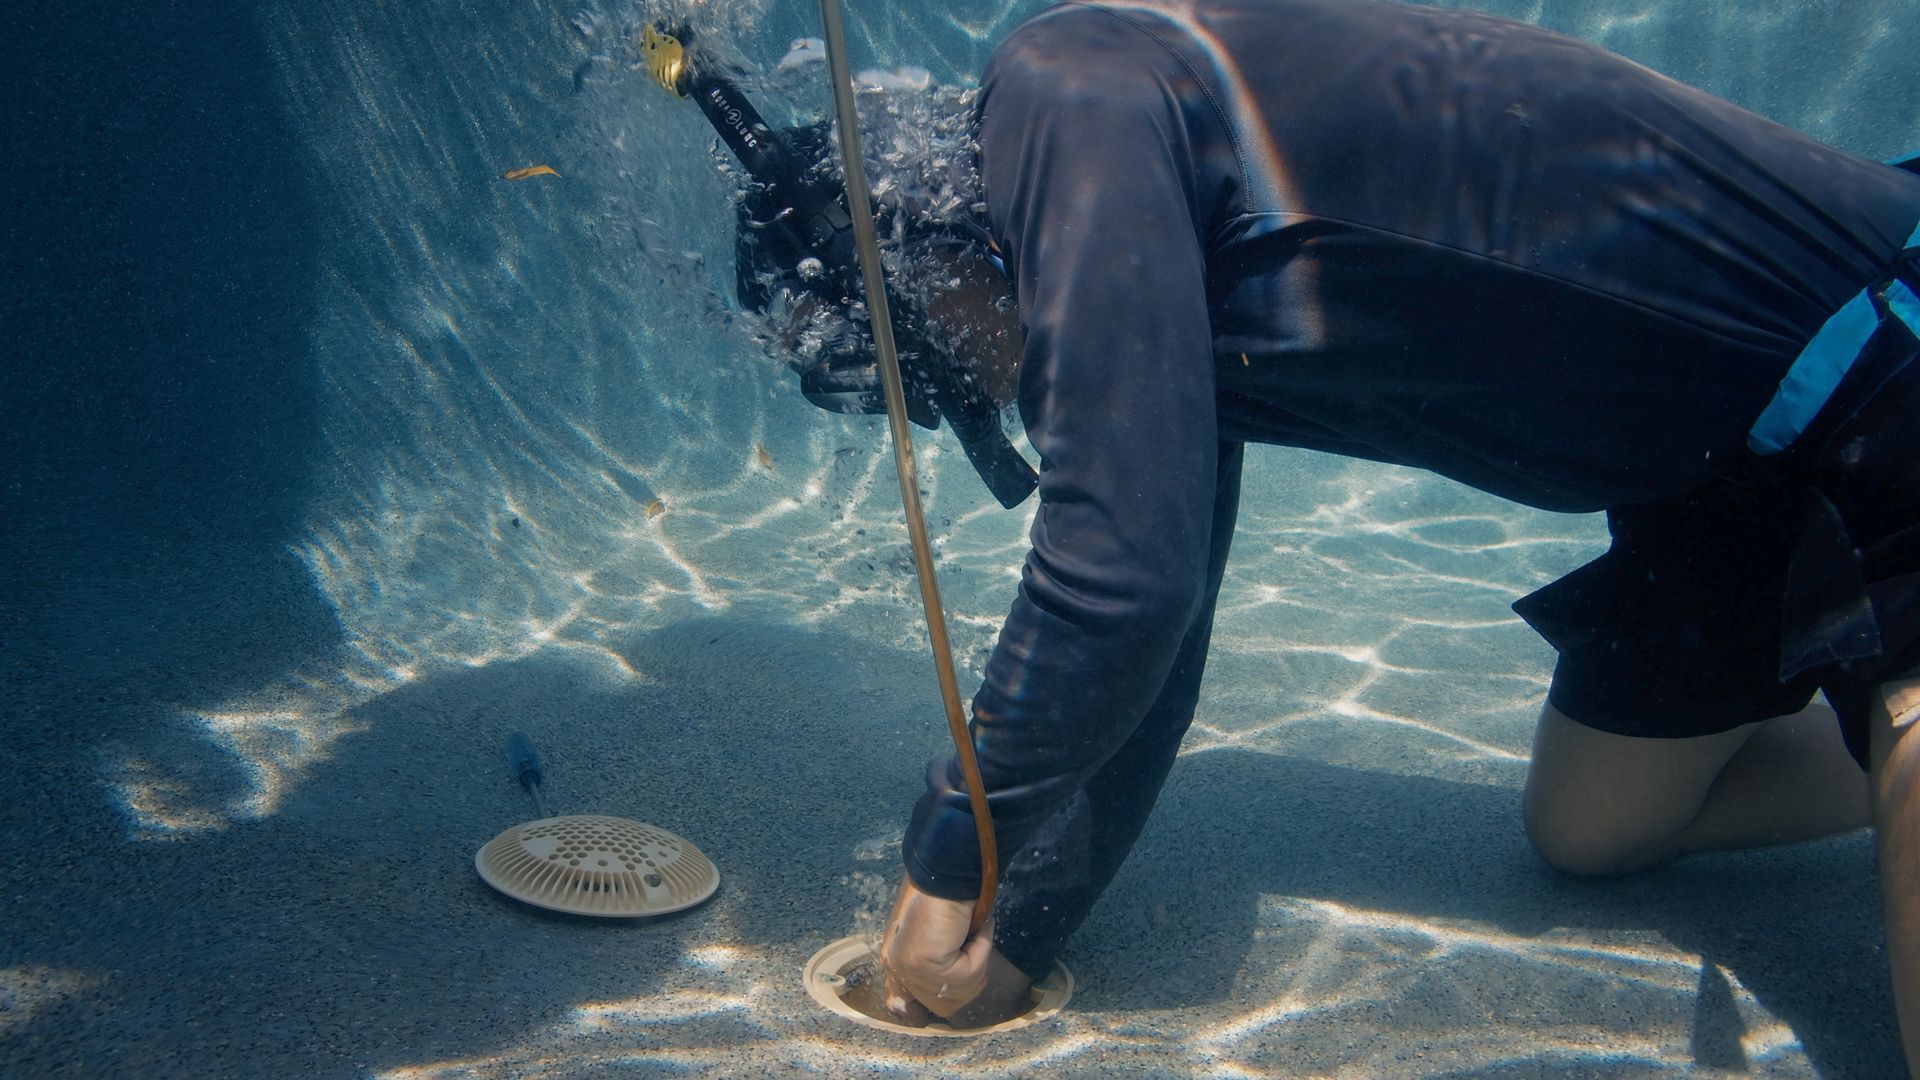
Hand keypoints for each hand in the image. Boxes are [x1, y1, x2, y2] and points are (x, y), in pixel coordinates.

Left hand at [878, 879, 993, 1016]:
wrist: (950, 877)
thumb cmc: (951, 904)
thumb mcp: (945, 944)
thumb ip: (944, 967)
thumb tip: (960, 992)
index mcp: (896, 965)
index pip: (921, 1003)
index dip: (950, 997)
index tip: (969, 984)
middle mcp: (895, 969)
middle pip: (944, 1005)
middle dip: (971, 982)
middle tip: (979, 951)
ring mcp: (907, 967)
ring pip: (959, 990)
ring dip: (978, 961)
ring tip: (976, 933)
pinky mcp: (923, 962)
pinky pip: (966, 973)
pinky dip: (980, 951)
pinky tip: (975, 928)